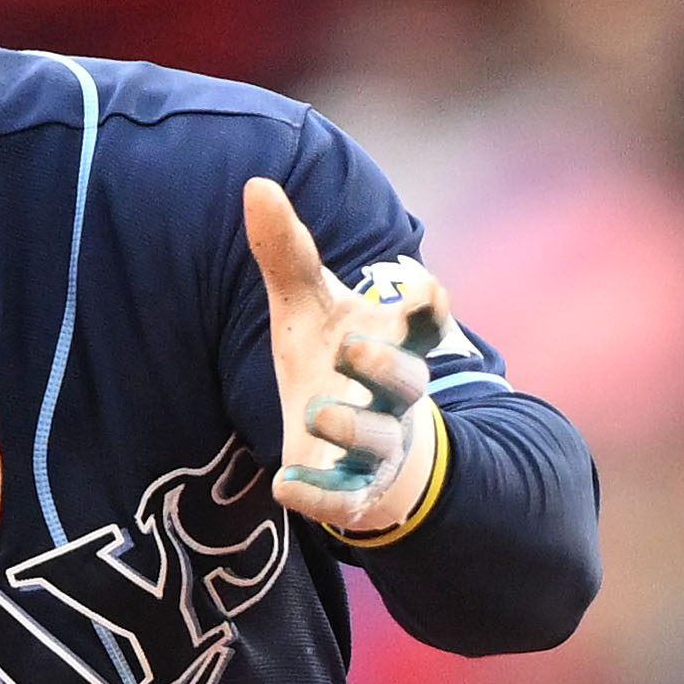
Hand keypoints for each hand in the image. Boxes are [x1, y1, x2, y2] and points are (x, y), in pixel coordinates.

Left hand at [243, 177, 448, 543]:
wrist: (356, 443)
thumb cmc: (335, 359)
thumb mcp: (307, 306)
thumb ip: (287, 253)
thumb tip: (256, 184)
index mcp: (393, 342)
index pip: (422, 324)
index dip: (428, 310)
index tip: (427, 294)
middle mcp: (394, 395)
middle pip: (407, 382)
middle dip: (385, 365)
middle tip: (350, 345)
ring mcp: (377, 446)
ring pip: (378, 442)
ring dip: (350, 426)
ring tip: (315, 411)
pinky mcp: (351, 490)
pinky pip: (342, 500)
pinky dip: (317, 496)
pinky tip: (283, 486)